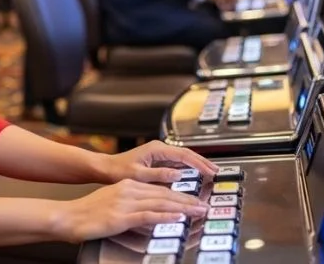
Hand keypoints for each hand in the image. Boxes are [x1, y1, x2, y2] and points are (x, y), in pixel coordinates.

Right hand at [55, 178, 208, 242]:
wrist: (69, 216)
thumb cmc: (88, 212)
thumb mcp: (113, 201)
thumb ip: (131, 203)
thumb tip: (148, 210)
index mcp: (127, 186)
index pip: (160, 188)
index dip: (180, 194)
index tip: (195, 200)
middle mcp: (128, 190)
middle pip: (164, 194)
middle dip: (187, 200)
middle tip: (205, 205)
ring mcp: (125, 203)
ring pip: (160, 202)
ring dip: (183, 207)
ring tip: (199, 211)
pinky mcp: (121, 216)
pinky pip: (147, 215)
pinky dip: (164, 215)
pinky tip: (177, 217)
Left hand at [103, 140, 218, 183]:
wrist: (106, 168)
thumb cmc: (119, 171)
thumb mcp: (139, 175)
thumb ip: (159, 175)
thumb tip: (179, 175)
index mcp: (156, 149)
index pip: (183, 155)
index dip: (199, 164)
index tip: (210, 172)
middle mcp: (159, 148)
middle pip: (186, 153)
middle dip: (202, 162)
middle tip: (216, 171)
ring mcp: (158, 153)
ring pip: (183, 157)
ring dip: (196, 163)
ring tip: (210, 171)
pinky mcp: (157, 159)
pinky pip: (177, 161)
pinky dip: (188, 167)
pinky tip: (194, 173)